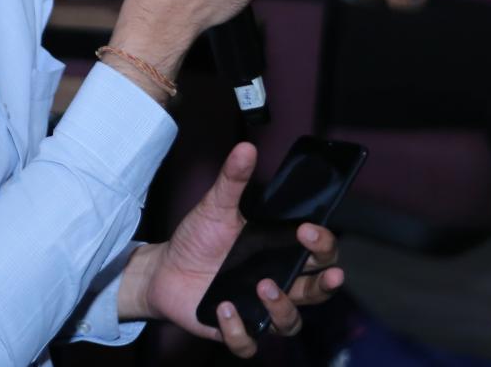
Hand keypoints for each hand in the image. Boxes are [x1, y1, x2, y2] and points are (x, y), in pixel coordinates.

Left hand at [117, 143, 345, 357]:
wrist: (164, 269)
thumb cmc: (198, 240)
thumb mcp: (214, 208)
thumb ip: (232, 181)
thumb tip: (245, 149)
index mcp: (280, 253)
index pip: (319, 253)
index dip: (323, 244)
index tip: (309, 229)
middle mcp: (277, 282)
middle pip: (317, 291)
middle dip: (326, 284)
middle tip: (324, 273)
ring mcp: (257, 308)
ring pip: (290, 322)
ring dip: (283, 308)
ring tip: (263, 286)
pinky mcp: (233, 328)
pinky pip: (248, 341)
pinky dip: (239, 330)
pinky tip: (224, 309)